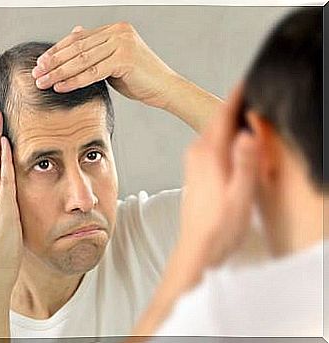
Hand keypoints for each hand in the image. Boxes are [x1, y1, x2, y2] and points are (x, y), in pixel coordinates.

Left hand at [32, 22, 175, 108]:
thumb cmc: (140, 79)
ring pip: (82, 59)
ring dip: (59, 72)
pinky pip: (92, 71)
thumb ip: (96, 50)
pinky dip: (74, 80)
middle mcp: (118, 31)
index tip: (41, 63)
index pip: (78, 38)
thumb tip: (75, 34)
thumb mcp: (114, 61)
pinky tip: (60, 87)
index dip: (57, 51)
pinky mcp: (124, 58)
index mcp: (114, 29)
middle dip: (54, 62)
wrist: (166, 89)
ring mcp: (122, 43)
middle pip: (77, 48)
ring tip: (43, 82)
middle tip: (36, 73)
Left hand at [178, 84, 258, 267]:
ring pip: (213, 132)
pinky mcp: (195, 171)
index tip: (247, 81)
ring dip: (229, 124)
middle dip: (234, 107)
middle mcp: (197, 153)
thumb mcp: (240, 196)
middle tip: (252, 97)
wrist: (197, 246)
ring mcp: (193, 162)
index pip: (223, 116)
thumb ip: (245, 163)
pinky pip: (210, 144)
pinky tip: (235, 145)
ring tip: (247, 117)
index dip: (236, 97)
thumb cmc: (219, 226)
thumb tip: (247, 132)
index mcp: (209, 154)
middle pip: (217, 121)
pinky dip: (223, 138)